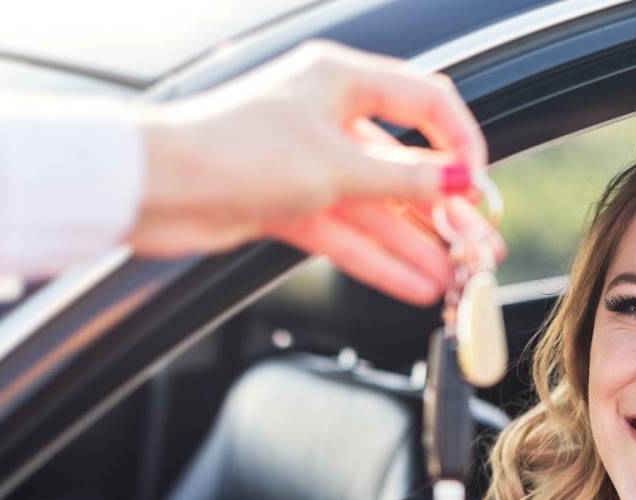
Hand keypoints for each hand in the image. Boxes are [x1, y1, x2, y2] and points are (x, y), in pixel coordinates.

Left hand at [129, 40, 503, 303]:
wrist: (156, 187)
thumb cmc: (235, 149)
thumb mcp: (338, 164)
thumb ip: (405, 178)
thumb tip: (460, 182)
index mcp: (341, 79)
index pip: (426, 102)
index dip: (460, 143)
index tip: (479, 185)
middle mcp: (327, 117)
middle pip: (404, 164)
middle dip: (443, 209)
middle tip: (477, 245)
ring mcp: (308, 164)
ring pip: (376, 207)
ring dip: (415, 244)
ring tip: (454, 278)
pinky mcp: (287, 204)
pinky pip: (347, 233)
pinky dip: (378, 258)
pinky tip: (412, 284)